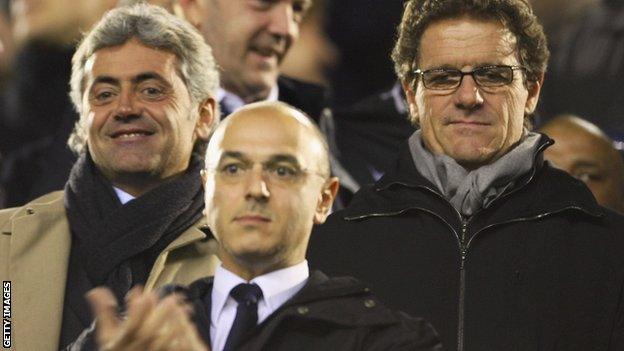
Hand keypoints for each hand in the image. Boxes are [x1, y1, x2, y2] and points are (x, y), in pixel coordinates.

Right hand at [87, 286, 209, 350]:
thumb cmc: (116, 349)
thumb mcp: (106, 333)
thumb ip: (104, 312)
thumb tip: (94, 291)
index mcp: (120, 341)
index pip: (130, 326)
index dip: (137, 310)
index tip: (146, 292)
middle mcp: (134, 349)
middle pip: (150, 332)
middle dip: (162, 313)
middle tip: (174, 296)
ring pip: (164, 342)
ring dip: (176, 323)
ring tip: (187, 307)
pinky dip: (182, 339)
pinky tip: (190, 325)